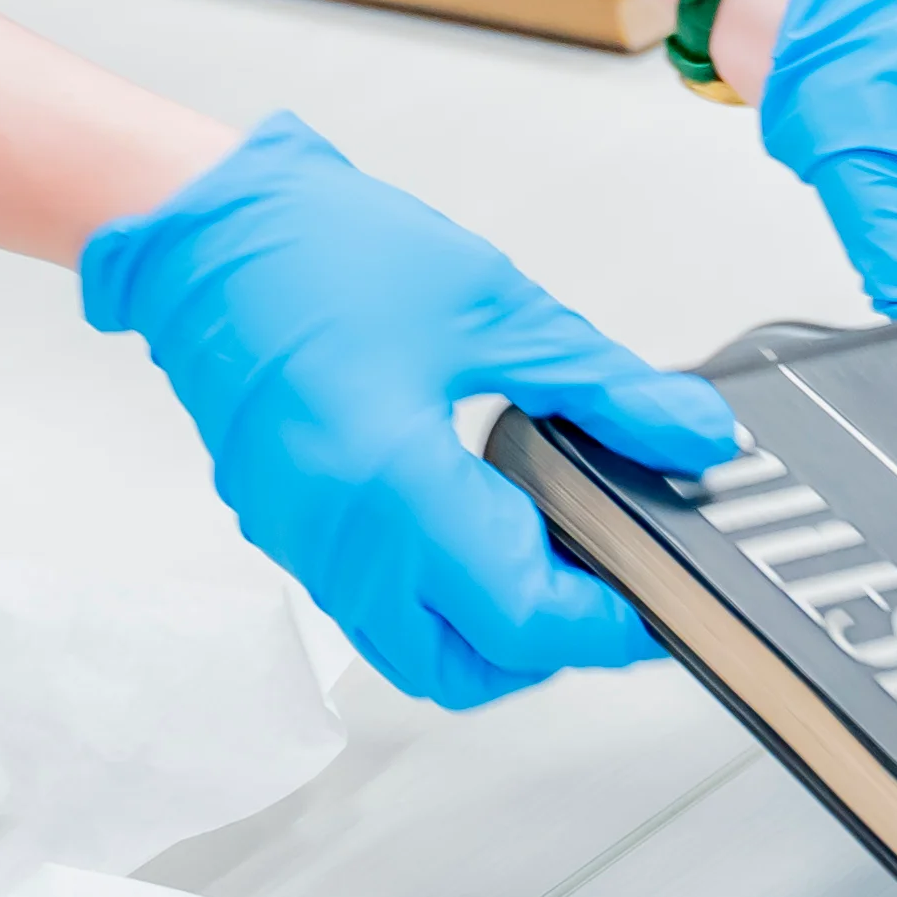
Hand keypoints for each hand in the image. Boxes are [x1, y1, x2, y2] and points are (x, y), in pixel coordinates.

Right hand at [79, 114, 744, 707]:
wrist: (204, 227)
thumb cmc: (321, 251)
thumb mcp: (496, 306)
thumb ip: (605, 388)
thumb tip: (692, 436)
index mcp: (394, 489)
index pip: (524, 619)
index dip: (609, 624)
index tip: (661, 593)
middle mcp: (341, 542)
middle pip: (467, 669)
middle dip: (548, 646)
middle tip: (607, 578)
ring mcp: (304, 546)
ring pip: (414, 650)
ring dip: (488, 629)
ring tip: (545, 546)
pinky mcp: (288, 531)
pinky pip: (372, 606)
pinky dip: (435, 593)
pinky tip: (474, 517)